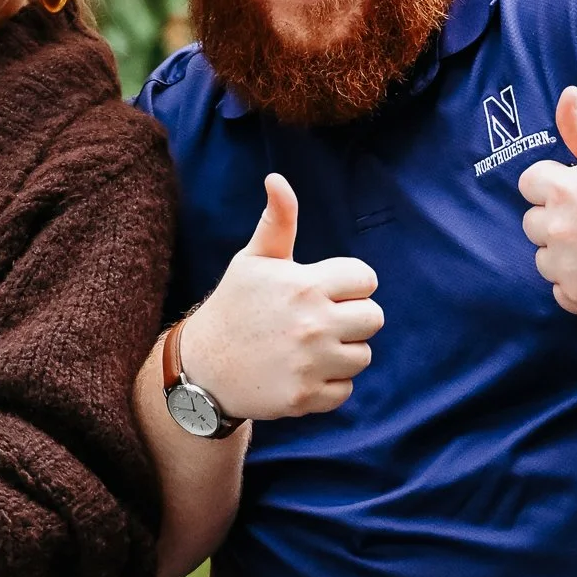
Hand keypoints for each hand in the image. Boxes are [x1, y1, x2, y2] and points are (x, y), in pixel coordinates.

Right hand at [181, 174, 382, 418]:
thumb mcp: (252, 260)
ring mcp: (311, 364)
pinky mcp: (306, 397)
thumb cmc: (233, 307)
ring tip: (310, 348)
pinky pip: (346, 390)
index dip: (348, 284)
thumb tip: (277, 179)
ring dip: (342, 352)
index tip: (324, 291)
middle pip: (374, 318)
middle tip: (320, 320)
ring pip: (363, 355)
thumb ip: (277, 221)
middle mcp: (312, 324)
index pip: (366, 279)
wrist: (203, 368)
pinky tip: (303, 372)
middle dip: (352, 317)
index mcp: (304, 285)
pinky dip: (329, 385)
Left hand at [518, 86, 576, 324]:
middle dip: (557, 221)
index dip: (554, 187)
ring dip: (565, 256)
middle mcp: (559, 231)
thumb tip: (566, 94)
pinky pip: (563, 292)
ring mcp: (569, 271)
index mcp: (564, 191)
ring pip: (545, 260)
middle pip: (532, 225)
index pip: (529, 185)